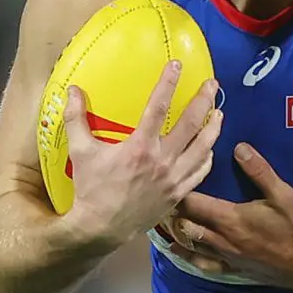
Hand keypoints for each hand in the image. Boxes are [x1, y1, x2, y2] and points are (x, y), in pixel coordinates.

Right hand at [67, 62, 219, 244]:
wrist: (101, 227)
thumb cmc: (90, 188)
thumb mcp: (80, 150)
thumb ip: (76, 118)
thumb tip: (73, 90)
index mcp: (139, 147)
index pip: (158, 107)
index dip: (168, 83)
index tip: (177, 65)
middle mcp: (162, 161)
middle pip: (190, 125)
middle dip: (203, 101)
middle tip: (212, 85)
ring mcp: (173, 179)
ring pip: (202, 149)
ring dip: (213, 128)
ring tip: (220, 112)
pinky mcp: (178, 194)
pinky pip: (200, 172)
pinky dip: (208, 158)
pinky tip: (210, 148)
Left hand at [172, 142, 292, 286]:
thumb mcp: (285, 195)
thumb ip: (260, 171)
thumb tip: (239, 147)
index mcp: (231, 219)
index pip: (193, 203)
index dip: (177, 191)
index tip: (165, 178)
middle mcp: (223, 239)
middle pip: (185, 225)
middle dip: (172, 212)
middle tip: (161, 197)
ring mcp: (227, 257)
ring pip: (190, 245)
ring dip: (176, 232)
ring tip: (163, 220)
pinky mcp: (234, 270)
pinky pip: (203, 265)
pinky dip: (187, 257)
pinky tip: (179, 251)